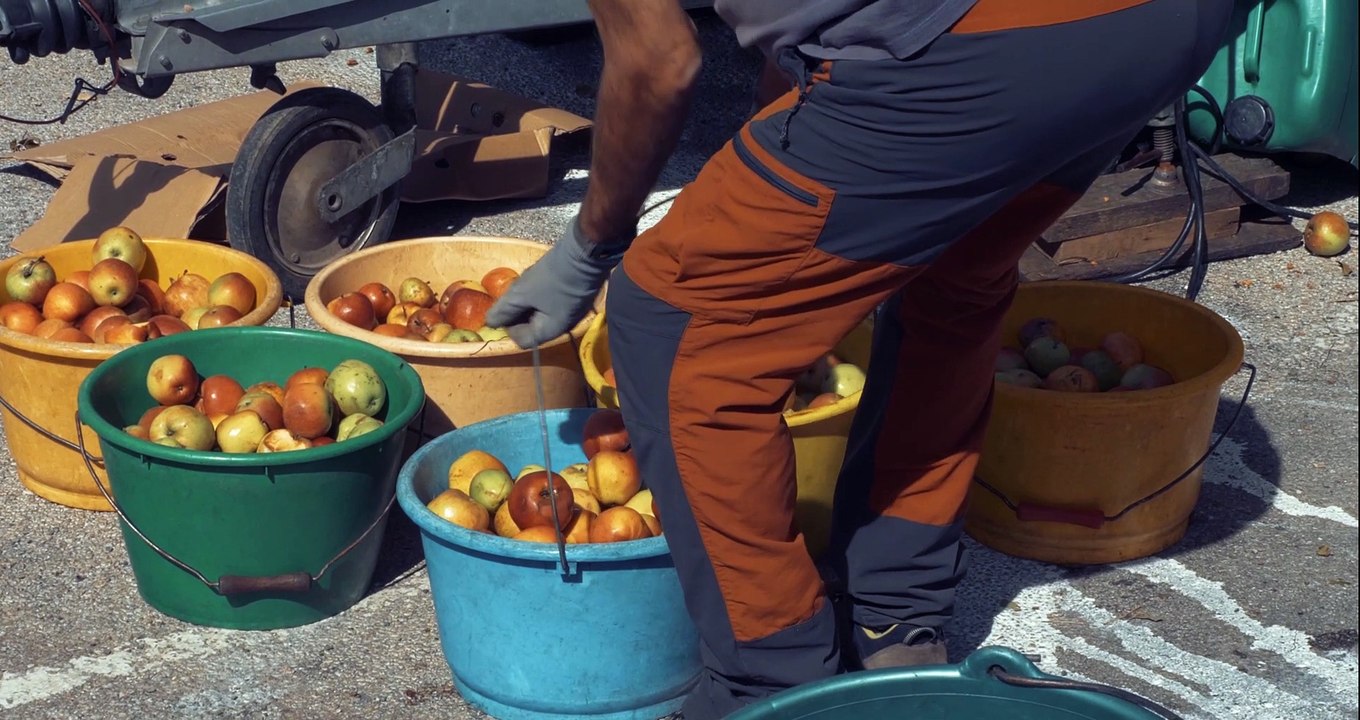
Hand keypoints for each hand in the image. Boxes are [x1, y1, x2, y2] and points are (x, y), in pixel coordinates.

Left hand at [485, 216, 626, 348]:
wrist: (586, 252)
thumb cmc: (553, 276)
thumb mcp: (522, 293)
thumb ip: (504, 310)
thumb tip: (489, 323)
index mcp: (551, 330)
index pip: (522, 340)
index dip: (509, 327)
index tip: (506, 306)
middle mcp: (563, 325)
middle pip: (532, 327)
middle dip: (518, 311)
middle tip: (514, 291)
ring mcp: (571, 311)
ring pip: (541, 311)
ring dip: (529, 299)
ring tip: (527, 281)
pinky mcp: (575, 296)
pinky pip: (551, 301)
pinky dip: (541, 293)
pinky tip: (540, 277)